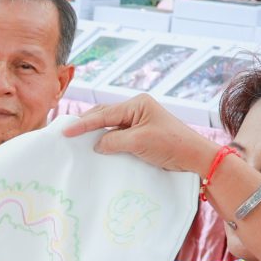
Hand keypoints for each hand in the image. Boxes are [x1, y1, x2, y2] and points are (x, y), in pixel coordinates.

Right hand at [62, 95, 215, 177]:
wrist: (195, 157)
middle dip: (86, 123)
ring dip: (95, 132)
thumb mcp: (139, 141)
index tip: (66, 131)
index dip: (83, 123)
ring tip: (77, 139)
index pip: (104, 113)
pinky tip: (97, 146)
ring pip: (110, 125)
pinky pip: (118, 134)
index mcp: (137, 104)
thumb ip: (114, 140)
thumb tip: (97, 144)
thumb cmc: (171, 144)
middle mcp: (137, 109)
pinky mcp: (142, 134)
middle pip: (105, 114)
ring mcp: (140, 121)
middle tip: (67, 133)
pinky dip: (106, 140)